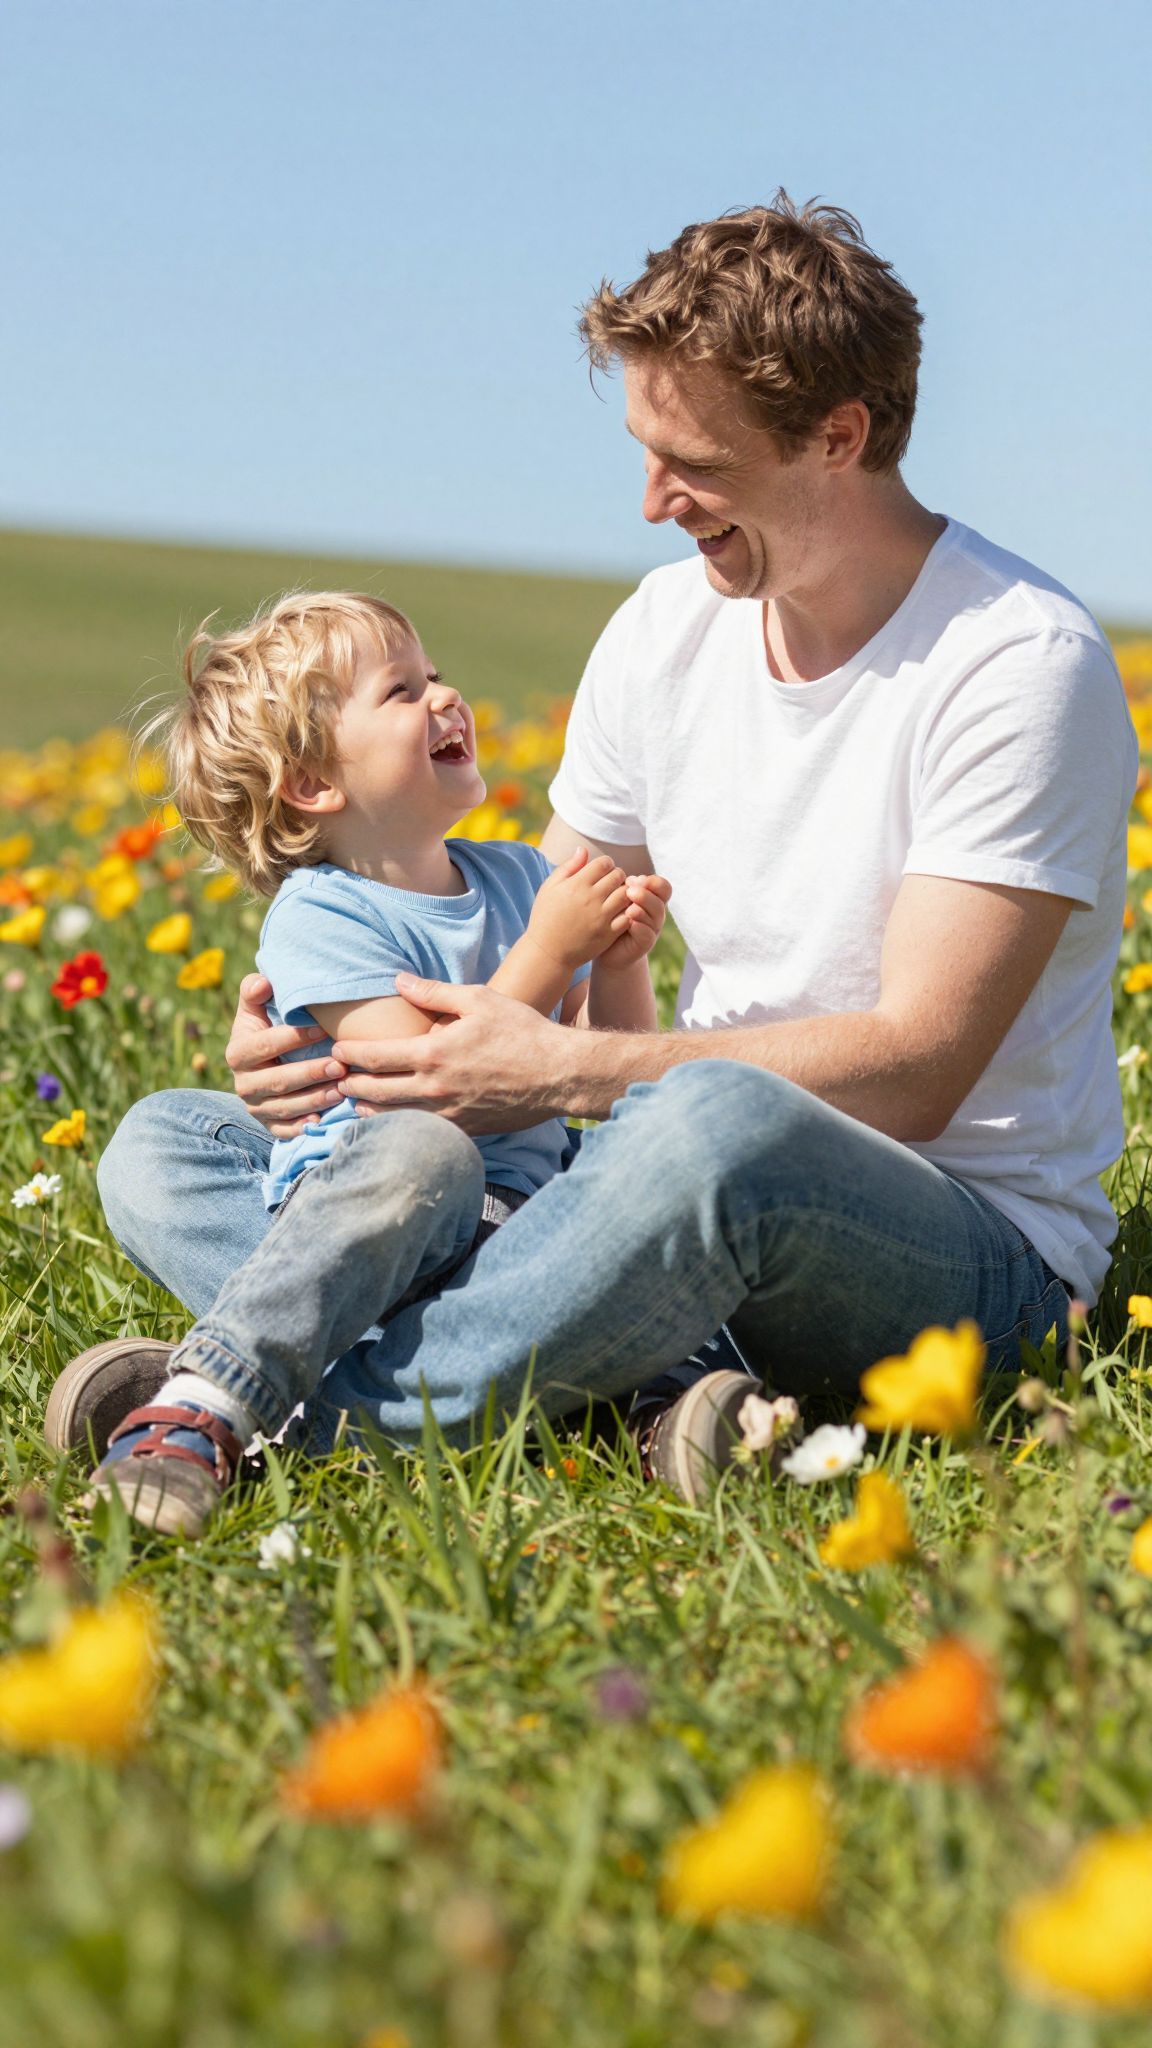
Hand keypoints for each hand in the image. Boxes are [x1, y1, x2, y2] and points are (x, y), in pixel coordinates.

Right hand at [225, 973, 347, 1137]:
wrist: (264, 1064)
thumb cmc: (267, 1028)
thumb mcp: (256, 1010)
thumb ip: (255, 992)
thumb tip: (262, 982)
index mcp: (237, 1053)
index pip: (263, 1046)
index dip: (292, 1038)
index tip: (322, 1029)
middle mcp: (243, 1084)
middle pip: (276, 1081)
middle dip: (309, 1074)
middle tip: (339, 1065)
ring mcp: (256, 1107)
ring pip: (284, 1107)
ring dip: (314, 1100)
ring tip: (342, 1089)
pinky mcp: (269, 1125)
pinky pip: (285, 1131)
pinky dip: (303, 1127)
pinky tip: (324, 1120)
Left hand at [330, 976, 571, 1130]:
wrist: (559, 1075)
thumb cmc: (523, 1032)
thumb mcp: (479, 1000)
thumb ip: (434, 992)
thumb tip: (399, 980)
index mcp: (432, 1053)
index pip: (373, 1058)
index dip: (348, 1054)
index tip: (336, 1049)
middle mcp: (434, 1088)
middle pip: (373, 1092)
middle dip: (349, 1084)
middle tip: (336, 1077)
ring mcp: (447, 1114)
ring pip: (391, 1118)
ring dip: (368, 1109)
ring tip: (357, 1100)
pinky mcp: (463, 1130)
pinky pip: (420, 1132)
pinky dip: (399, 1126)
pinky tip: (394, 1120)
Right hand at [525, 846, 629, 973]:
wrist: (548, 952)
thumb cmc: (546, 917)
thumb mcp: (550, 888)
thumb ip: (568, 867)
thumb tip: (583, 849)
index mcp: (576, 885)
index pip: (604, 863)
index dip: (605, 864)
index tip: (601, 871)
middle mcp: (591, 899)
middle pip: (618, 876)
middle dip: (617, 876)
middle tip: (611, 883)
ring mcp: (601, 917)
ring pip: (627, 895)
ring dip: (625, 892)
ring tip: (616, 896)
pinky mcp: (609, 933)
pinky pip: (628, 916)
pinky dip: (628, 911)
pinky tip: (619, 912)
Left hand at [594, 873, 671, 972]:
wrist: (604, 949)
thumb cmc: (605, 918)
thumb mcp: (609, 897)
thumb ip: (609, 881)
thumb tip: (584, 852)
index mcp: (649, 898)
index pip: (662, 886)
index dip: (652, 881)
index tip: (632, 880)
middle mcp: (654, 913)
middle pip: (660, 899)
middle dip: (646, 893)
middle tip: (630, 890)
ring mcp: (651, 929)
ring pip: (656, 916)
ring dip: (643, 908)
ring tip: (629, 907)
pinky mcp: (644, 944)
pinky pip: (647, 935)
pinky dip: (640, 927)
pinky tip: (630, 923)